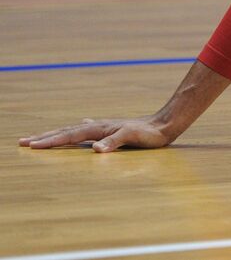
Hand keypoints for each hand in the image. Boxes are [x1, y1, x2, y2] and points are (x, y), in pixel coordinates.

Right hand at [19, 117, 173, 152]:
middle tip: (21, 141)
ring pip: (74, 130)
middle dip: (44, 137)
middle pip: (66, 131)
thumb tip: (95, 150)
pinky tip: (79, 126)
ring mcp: (104, 127)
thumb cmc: (149, 134)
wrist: (165, 124)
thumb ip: (115, 143)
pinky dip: (77, 130)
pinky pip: (87, 130)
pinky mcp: (111, 129)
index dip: (50, 141)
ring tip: (41, 137)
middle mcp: (98, 126)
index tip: (31, 146)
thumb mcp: (133, 138)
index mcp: (99, 128)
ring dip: (56, 133)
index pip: (69, 135)